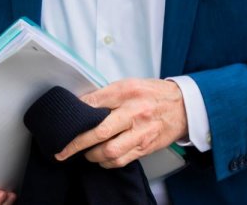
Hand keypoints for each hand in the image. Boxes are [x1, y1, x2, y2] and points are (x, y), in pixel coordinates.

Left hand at [56, 78, 187, 168]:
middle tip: (62, 150)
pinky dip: (106, 162)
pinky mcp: (145, 147)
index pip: (95, 102)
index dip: (77, 111)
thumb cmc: (154, 94)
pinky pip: (121, 160)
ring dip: (91, 155)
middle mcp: (134, 112)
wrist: (184, 106)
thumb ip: (108, 94)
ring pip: (109, 151)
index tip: (66, 119)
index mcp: (128, 91)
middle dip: (76, 143)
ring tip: (84, 153)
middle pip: (99, 131)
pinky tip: (101, 157)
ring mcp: (141, 132)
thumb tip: (83, 105)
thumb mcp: (131, 84)